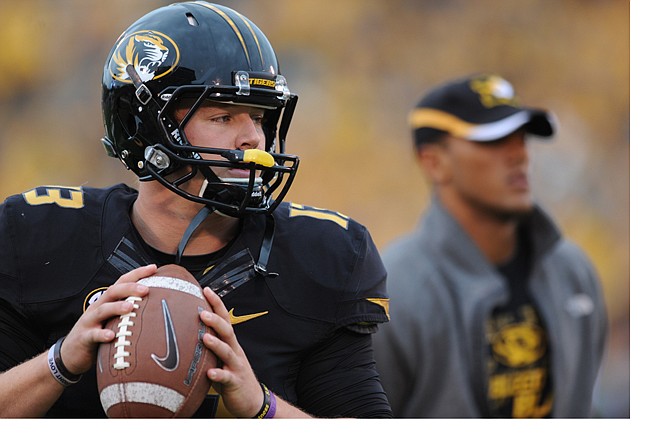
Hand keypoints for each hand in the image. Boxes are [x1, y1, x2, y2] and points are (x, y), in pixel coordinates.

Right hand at [58, 264, 156, 375]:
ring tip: (131, 307)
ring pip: (102, 310)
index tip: (154, 267)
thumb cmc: (98, 333)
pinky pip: (92, 335)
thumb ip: (129, 311)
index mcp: (107, 301)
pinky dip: (101, 334)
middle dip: (130, 288)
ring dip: (117, 307)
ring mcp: (89, 322)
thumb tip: (157, 305)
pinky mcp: (84, 338)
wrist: (71, 353)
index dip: (137, 273)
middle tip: (146, 289)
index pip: (122, 282)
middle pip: (113, 292)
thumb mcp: (113, 319)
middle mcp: (98, 307)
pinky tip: (111, 336)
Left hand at [200, 287, 264, 417]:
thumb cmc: (232, 376)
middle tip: (201, 312)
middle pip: (227, 331)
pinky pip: (226, 377)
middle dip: (215, 320)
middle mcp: (234, 351)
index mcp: (230, 343)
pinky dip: (218, 374)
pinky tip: (210, 373)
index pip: (224, 319)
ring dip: (216, 344)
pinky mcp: (235, 382)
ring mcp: (235, 366)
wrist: (252, 399)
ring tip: (204, 337)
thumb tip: (187, 333)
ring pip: (227, 351)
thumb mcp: (220, 358)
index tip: (205, 289)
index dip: (216, 304)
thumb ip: (208, 346)